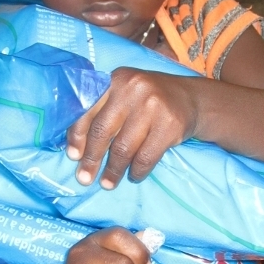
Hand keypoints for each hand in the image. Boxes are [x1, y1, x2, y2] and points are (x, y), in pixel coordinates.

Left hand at [67, 67, 198, 188]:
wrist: (190, 98)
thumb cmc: (147, 100)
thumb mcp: (124, 94)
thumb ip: (101, 110)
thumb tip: (77, 149)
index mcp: (115, 80)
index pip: (88, 109)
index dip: (77, 135)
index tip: (73, 156)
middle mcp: (132, 88)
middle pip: (103, 131)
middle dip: (92, 158)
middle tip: (85, 178)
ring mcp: (153, 106)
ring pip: (124, 148)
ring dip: (113, 170)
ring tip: (107, 183)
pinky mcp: (170, 125)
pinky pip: (146, 157)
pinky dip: (137, 171)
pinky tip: (133, 176)